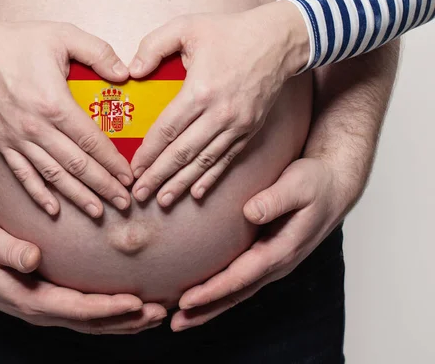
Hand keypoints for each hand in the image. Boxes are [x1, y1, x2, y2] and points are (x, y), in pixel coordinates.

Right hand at [0, 11, 132, 217]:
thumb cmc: (19, 42)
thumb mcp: (63, 35)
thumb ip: (99, 52)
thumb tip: (126, 74)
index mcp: (55, 104)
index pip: (91, 141)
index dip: (112, 162)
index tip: (129, 177)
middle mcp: (37, 128)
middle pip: (77, 165)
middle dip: (103, 186)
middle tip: (124, 202)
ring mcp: (18, 140)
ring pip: (53, 176)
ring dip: (77, 196)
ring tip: (98, 212)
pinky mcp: (3, 144)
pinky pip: (23, 175)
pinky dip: (38, 194)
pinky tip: (53, 209)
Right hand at [0, 223, 166, 334]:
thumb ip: (9, 251)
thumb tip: (33, 257)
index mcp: (31, 300)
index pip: (77, 309)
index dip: (108, 308)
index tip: (136, 302)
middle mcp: (43, 310)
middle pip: (93, 322)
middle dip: (127, 320)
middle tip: (160, 313)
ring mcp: (49, 309)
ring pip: (94, 323)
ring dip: (125, 322)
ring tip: (156, 315)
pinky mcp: (53, 302)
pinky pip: (88, 315)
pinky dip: (113, 316)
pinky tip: (132, 310)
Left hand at [128, 1, 308, 205]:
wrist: (279, 40)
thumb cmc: (230, 31)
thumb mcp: (187, 26)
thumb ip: (154, 45)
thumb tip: (131, 72)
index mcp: (200, 90)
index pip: (167, 130)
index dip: (148, 153)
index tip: (133, 169)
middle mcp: (219, 114)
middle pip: (182, 153)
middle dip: (158, 176)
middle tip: (139, 193)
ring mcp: (237, 125)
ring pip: (204, 162)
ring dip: (181, 183)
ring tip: (162, 201)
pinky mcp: (249, 130)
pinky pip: (226, 160)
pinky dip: (210, 178)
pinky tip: (196, 193)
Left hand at [169, 157, 357, 331]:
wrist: (333, 186)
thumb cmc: (315, 183)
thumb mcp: (299, 184)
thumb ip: (276, 199)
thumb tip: (251, 212)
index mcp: (282, 250)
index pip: (240, 277)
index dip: (212, 291)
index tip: (186, 301)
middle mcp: (276, 263)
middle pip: (236, 294)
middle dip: (205, 311)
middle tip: (175, 324)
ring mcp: (272, 263)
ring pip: (237, 291)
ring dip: (210, 307)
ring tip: (181, 319)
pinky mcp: (266, 256)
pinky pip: (240, 281)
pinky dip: (219, 293)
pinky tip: (202, 296)